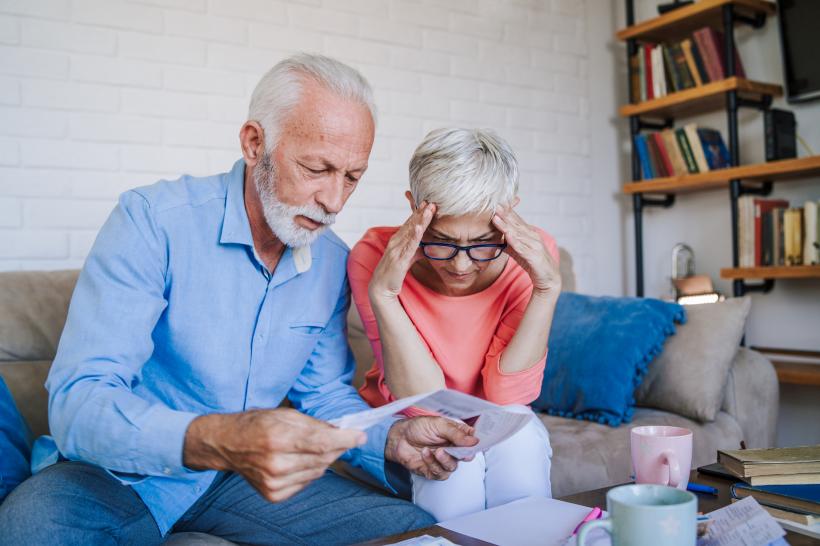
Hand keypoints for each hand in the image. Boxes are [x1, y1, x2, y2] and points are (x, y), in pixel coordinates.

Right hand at [183, 408, 364, 502]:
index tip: (360, 436)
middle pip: (323, 458)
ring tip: (311, 446)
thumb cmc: (256, 424)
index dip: (345, 439)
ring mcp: (274, 482)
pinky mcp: (273, 494)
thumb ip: (314, 424)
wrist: (227, 444)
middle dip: (337, 447)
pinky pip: (306, 483)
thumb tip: (341, 430)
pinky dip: (310, 471)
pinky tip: (299, 460)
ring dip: (323, 459)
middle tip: (341, 437)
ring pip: (318, 472)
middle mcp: (276, 463)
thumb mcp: (284, 414)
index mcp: (278, 438)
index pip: (322, 443)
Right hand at [369, 202, 435, 299]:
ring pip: (410, 232)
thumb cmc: (394, 273)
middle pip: (410, 224)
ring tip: (429, 209)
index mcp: (397, 240)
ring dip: (420, 220)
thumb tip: (428, 246)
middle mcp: (395, 241)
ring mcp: (396, 249)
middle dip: (421, 212)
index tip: (428, 203)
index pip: (409, 224)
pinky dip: (415, 236)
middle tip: (431, 201)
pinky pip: (409, 246)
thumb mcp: (408, 259)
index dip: (418, 213)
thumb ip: (416, 250)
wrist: (381, 288)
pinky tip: (420, 228)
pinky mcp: (399, 259)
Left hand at [385, 416, 477, 479]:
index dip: (477, 443)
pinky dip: (432, 464)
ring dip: (445, 460)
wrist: (398, 437)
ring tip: (436, 450)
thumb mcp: (438, 424)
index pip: (473, 441)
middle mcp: (453, 449)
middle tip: (458, 451)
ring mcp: (443, 461)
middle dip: (462, 455)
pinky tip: (425, 453)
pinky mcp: (433, 471)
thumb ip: (456, 433)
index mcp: (457, 435)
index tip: (477, 443)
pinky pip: (439, 473)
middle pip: (466, 456)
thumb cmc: (418, 427)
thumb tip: (474, 441)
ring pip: (453, 467)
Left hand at [492, 207, 560, 294]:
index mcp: (529, 233)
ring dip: (506, 225)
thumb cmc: (533, 263)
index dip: (506, 210)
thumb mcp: (518, 251)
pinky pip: (522, 248)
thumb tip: (494, 239)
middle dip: (505, 213)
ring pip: (518, 233)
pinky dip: (514, 241)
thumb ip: (508, 244)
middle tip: (494, 204)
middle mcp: (533, 236)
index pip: (516, 219)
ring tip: (496, 217)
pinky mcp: (535, 257)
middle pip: (516, 223)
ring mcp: (535, 246)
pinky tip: (507, 235)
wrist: (549, 279)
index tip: (495, 202)